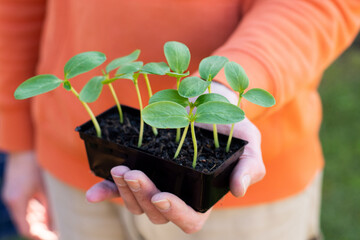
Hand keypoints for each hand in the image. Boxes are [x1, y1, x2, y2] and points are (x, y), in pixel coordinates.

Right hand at [2, 151, 55, 239]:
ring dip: (39, 221)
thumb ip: (50, 207)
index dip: (40, 236)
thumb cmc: (37, 165)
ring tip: (55, 225)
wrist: (24, 146)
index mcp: (17, 202)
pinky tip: (47, 212)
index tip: (54, 237)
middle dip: (41, 230)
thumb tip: (57, 224)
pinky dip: (35, 211)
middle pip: (26, 223)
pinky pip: (25, 206)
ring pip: (25, 215)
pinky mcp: (15, 190)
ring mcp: (12, 196)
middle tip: (57, 233)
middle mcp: (12, 201)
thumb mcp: (47, 188)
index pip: (27, 229)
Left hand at [86, 82, 264, 232]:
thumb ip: (249, 168)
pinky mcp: (144, 171)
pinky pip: (121, 189)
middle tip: (134, 174)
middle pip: (156, 213)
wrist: (208, 106)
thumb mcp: (248, 146)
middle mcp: (178, 195)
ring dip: (124, 192)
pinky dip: (107, 192)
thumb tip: (238, 191)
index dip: (175, 213)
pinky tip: (94, 192)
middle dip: (143, 197)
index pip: (191, 219)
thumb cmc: (232, 130)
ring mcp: (159, 184)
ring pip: (137, 204)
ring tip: (120, 170)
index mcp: (203, 197)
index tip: (162, 196)